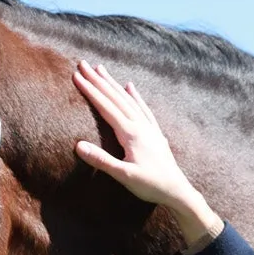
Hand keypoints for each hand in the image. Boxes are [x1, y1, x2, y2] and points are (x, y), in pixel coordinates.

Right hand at [73, 60, 223, 251]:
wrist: (177, 190)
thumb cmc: (150, 185)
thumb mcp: (123, 176)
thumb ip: (101, 160)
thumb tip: (78, 146)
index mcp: (130, 133)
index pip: (106, 106)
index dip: (90, 90)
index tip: (76, 76)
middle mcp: (140, 125)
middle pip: (115, 97)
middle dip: (98, 80)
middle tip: (83, 64)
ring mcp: (148, 127)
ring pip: (128, 99)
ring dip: (113, 83)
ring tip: (101, 69)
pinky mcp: (154, 132)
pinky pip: (142, 108)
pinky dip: (135, 96)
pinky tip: (130, 86)